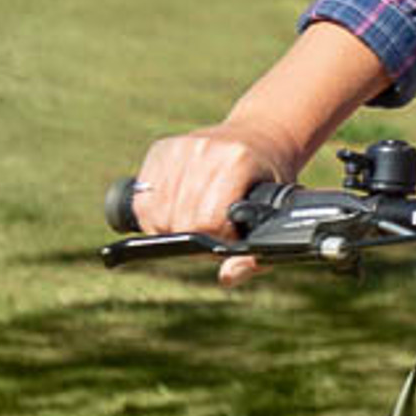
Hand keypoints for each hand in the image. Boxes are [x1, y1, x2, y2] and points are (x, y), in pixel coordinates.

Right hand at [129, 122, 298, 286]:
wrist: (261, 138)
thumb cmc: (268, 184)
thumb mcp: (274, 217)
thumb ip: (255, 256)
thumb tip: (226, 277)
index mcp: (237, 161)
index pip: (205, 219)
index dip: (213, 237)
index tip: (225, 234)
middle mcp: (206, 149)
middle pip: (176, 218)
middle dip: (189, 235)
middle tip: (207, 231)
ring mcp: (181, 146)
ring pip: (154, 210)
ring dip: (168, 226)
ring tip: (191, 222)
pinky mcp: (162, 148)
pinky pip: (141, 196)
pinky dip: (152, 211)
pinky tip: (173, 209)